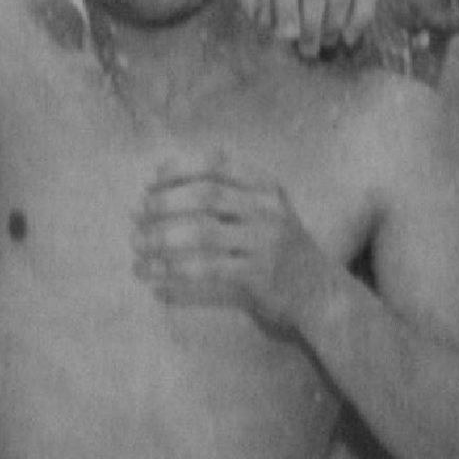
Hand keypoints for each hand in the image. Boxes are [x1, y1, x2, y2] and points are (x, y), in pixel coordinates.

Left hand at [133, 151, 339, 331]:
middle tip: (137, 216)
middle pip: (206, 195)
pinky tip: (156, 280)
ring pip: (203, 234)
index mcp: (266, 187)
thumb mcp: (264, 213)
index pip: (217, 164)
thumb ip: (226, 198)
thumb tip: (155, 191)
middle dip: (164, 204)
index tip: (150, 181)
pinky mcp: (259, 274)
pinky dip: (176, 273)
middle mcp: (268, 209)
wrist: (321, 294)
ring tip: (138, 250)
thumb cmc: (282, 251)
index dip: (179, 169)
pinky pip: (208, 269)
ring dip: (162, 240)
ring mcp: (265, 242)